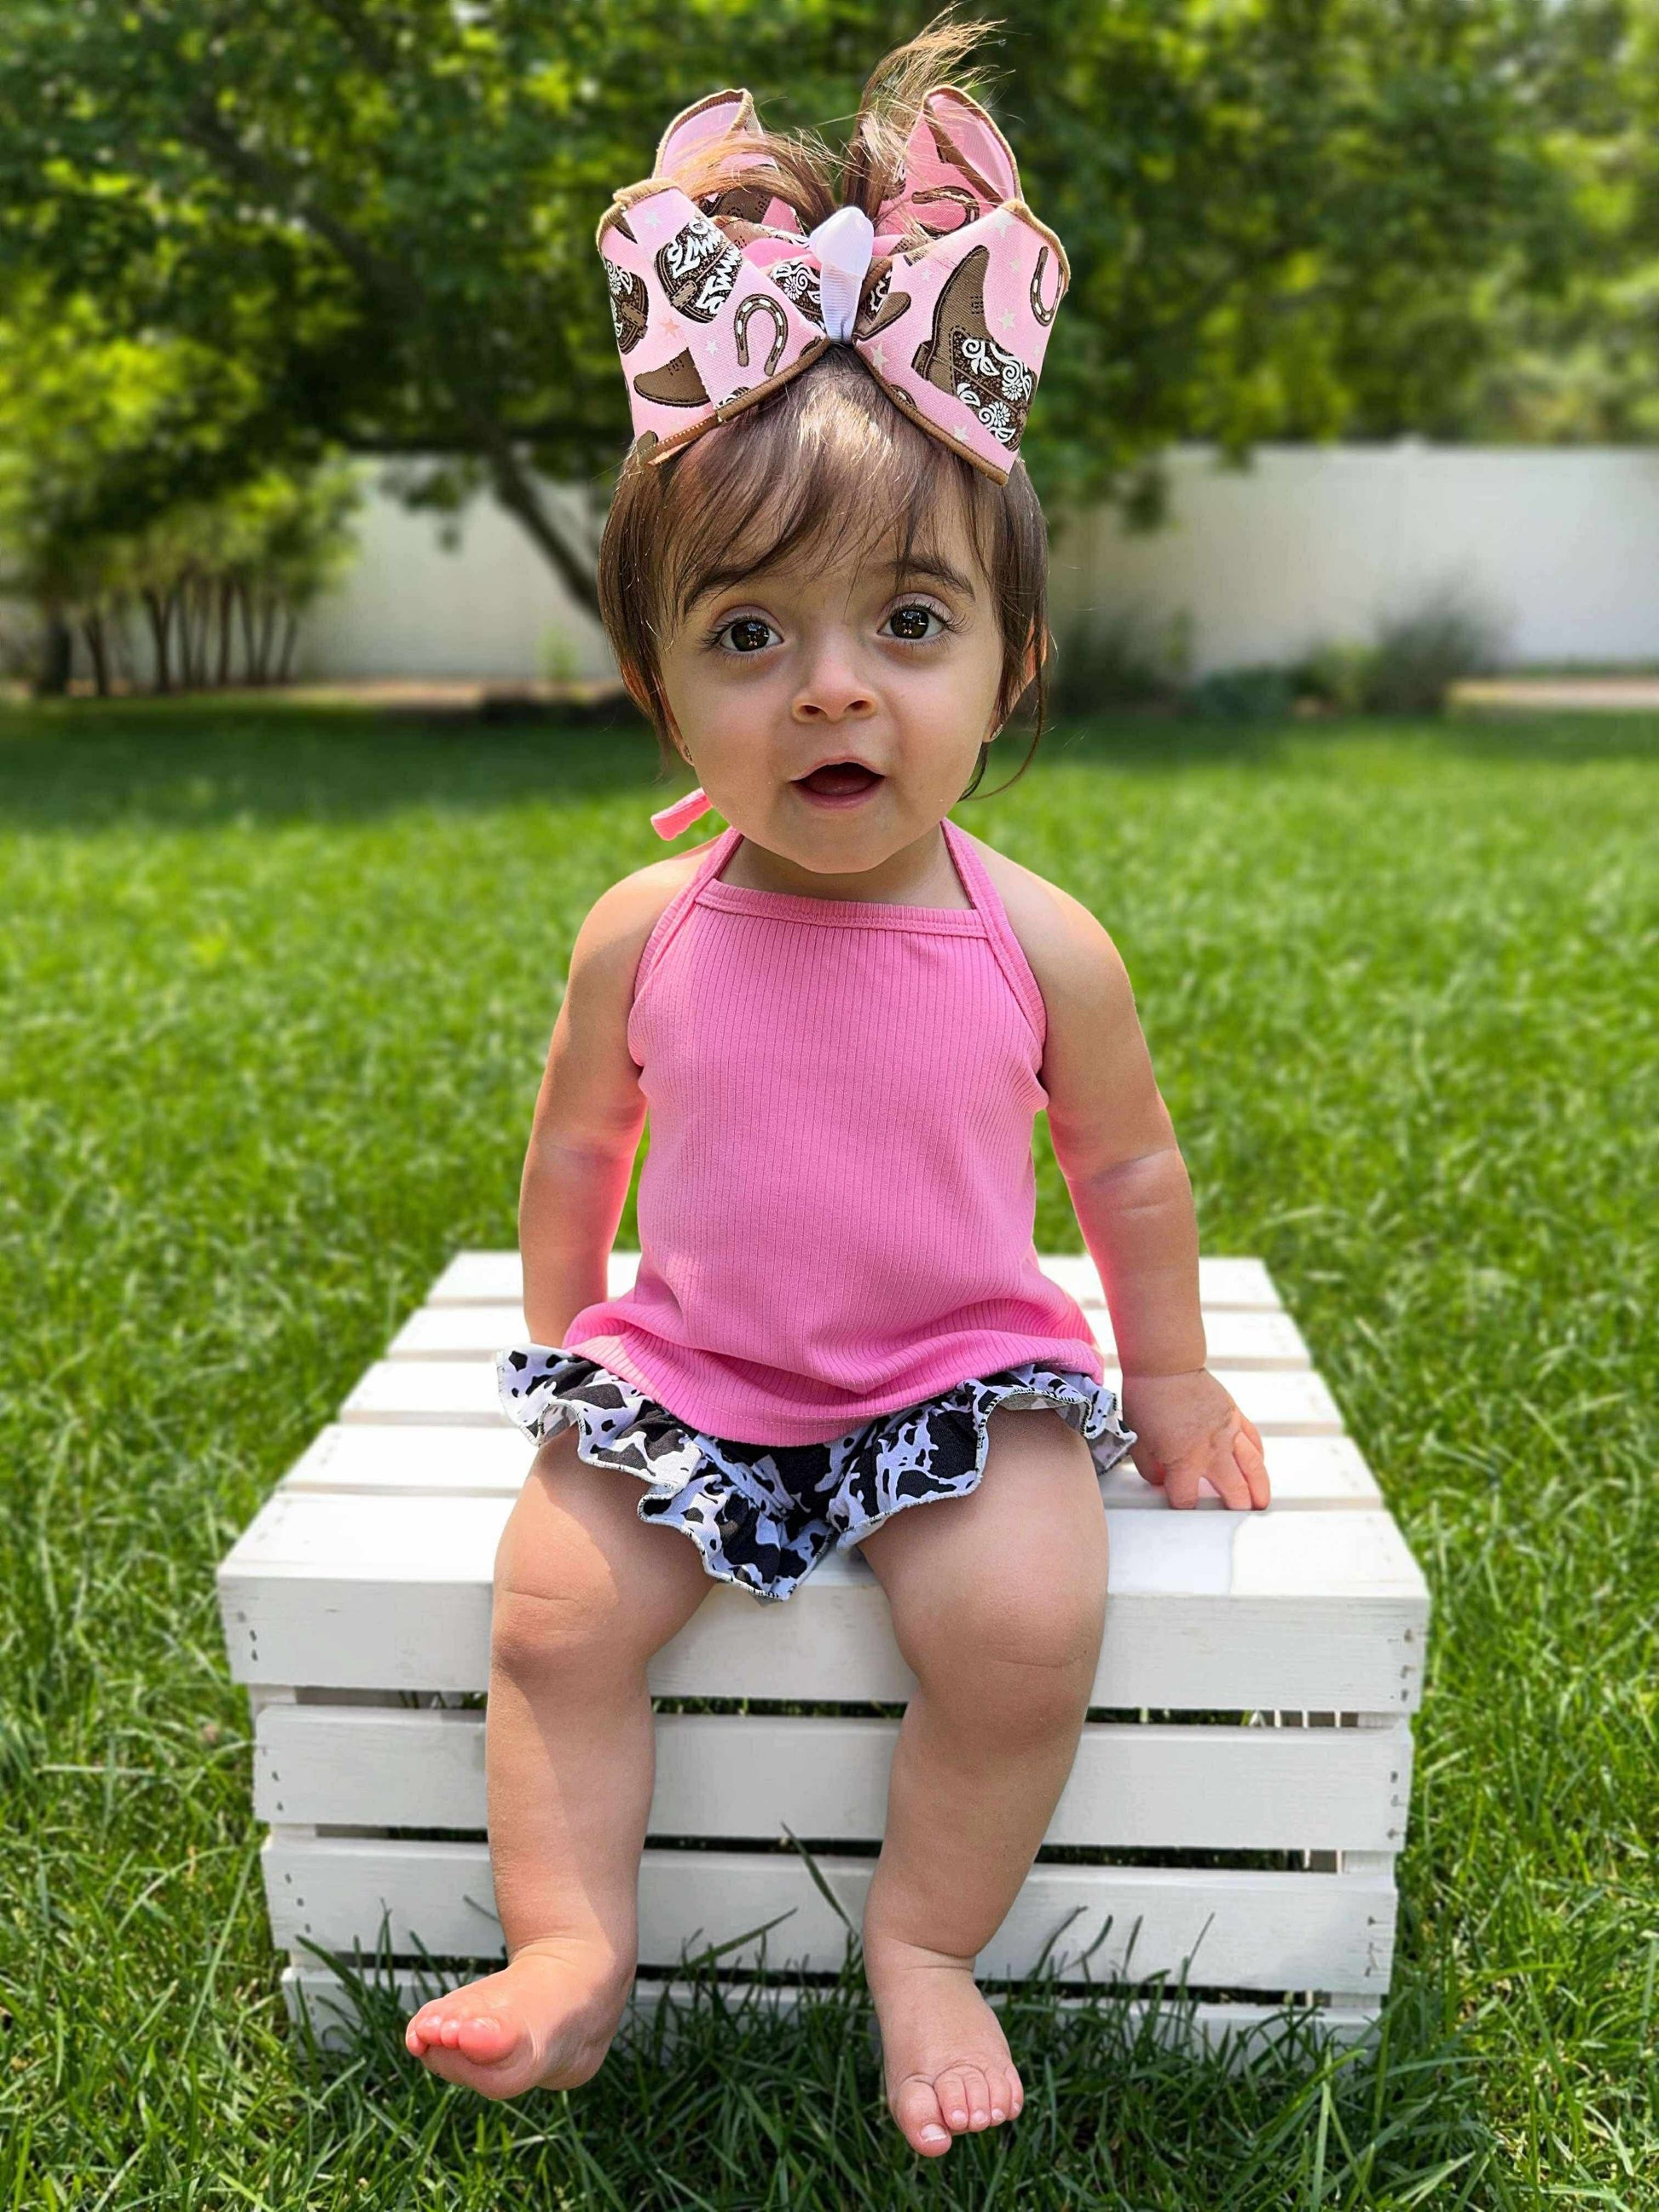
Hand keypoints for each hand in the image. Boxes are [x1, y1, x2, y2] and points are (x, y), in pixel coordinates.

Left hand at [1118, 1369, 1269, 1510]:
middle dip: (1235, 1508)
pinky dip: (1258, 1455)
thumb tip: (1162, 1480)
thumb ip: (1151, 1469)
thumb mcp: (1138, 1440)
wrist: (1165, 1365)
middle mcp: (1212, 1450)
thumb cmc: (1147, 1398)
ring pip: (1253, 1468)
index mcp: (1185, 1461)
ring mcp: (1228, 1432)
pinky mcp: (1235, 1415)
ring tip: (1262, 1503)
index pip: (1187, 1498)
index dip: (1183, 1507)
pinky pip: (1253, 1441)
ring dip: (1260, 1489)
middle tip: (1239, 1519)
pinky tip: (1259, 1465)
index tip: (1183, 1507)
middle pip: (1233, 1491)